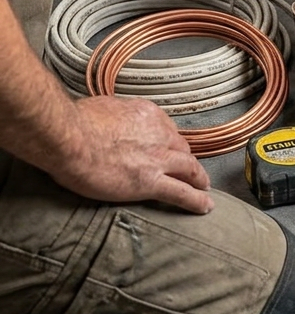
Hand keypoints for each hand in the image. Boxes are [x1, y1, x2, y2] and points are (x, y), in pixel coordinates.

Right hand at [51, 95, 212, 213]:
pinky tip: (205, 206)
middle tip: (190, 170)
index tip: (168, 149)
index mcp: (147, 115)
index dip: (168, 142)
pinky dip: (196, 200)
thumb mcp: (103, 107)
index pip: (166, 131)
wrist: (70, 139)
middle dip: (186, 160)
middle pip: (181, 149)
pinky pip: (180, 193)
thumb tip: (109, 119)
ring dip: (198, 179)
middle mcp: (159, 135)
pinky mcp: (150, 182)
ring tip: (203, 188)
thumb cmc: (76, 122)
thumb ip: (114, 115)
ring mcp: (157, 159)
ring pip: (189, 170)